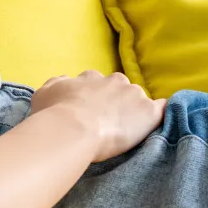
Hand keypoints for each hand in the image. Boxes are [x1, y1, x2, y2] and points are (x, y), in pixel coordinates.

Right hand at [28, 70, 166, 162]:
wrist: (73, 129)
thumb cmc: (54, 113)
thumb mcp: (44, 92)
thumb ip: (57, 84)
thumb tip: (64, 82)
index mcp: (91, 78)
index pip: (97, 83)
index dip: (94, 98)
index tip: (90, 111)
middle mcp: (114, 81)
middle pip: (121, 89)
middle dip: (117, 102)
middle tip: (108, 122)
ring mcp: (134, 95)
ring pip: (139, 100)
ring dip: (134, 111)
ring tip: (127, 130)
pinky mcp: (149, 112)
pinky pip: (163, 108)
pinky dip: (162, 113)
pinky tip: (161, 121)